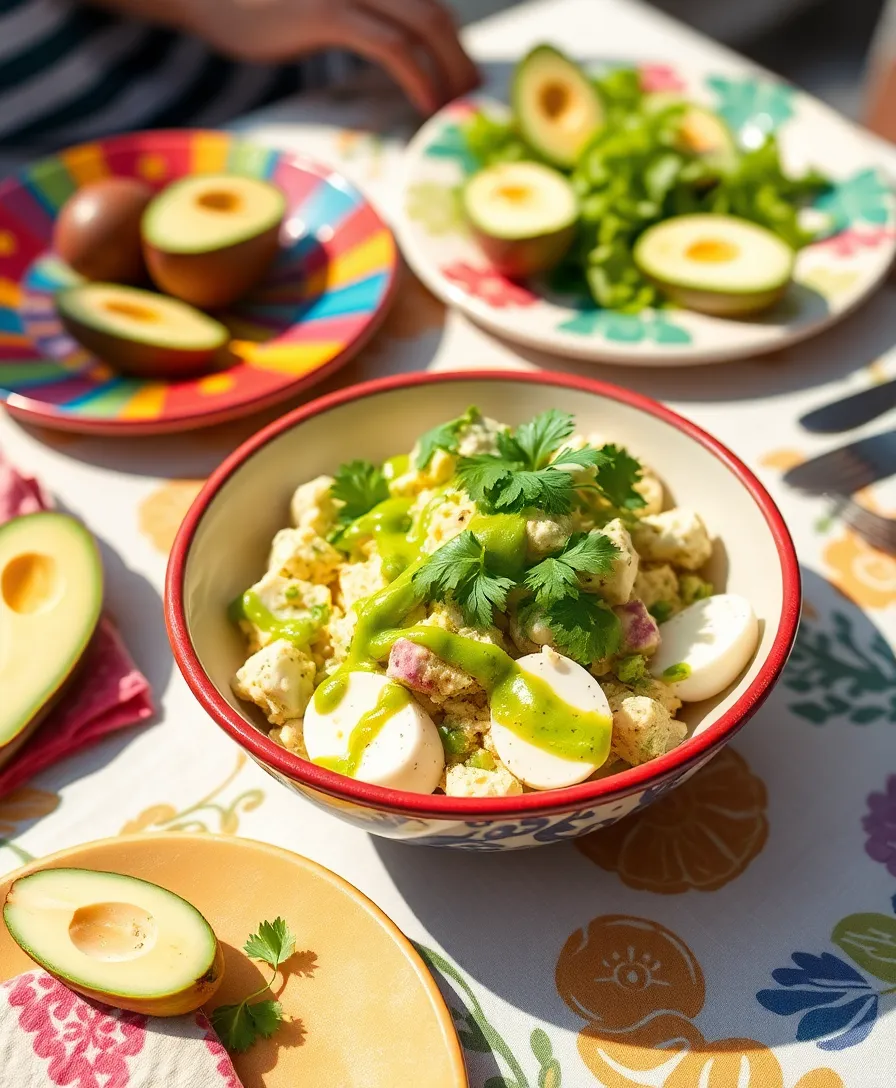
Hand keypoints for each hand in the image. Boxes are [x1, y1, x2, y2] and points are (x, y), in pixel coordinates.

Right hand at [187, 0, 479, 112]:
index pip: (429, 5)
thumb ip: (361, 17)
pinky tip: (426, 103)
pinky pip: (390, 46)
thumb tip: (398, 49)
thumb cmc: (260, 7)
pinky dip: (417, 76)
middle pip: (437, 13)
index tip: (464, 79)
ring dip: (449, 70)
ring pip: (425, 24)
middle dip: (461, 59)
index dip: (455, 43)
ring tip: (454, 105)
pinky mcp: (329, 13)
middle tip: (469, 98)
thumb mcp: (321, 9)